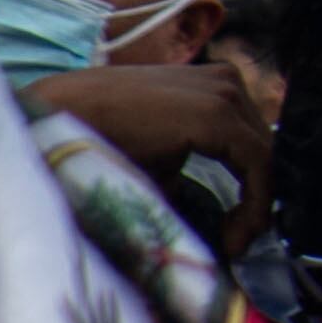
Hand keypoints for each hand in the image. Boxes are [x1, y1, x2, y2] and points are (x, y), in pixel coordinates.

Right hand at [26, 60, 273, 250]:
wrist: (56, 119)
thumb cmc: (95, 139)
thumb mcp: (158, 157)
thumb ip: (192, 173)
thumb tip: (216, 220)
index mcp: (213, 85)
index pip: (253, 141)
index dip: (254, 189)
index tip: (235, 233)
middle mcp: (226, 81)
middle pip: (262, 148)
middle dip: (256, 196)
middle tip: (235, 240)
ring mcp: (224, 93)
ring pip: (265, 157)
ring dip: (256, 204)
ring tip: (233, 241)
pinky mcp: (217, 114)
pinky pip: (260, 163)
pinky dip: (254, 203)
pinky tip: (234, 234)